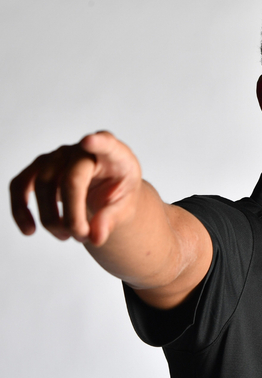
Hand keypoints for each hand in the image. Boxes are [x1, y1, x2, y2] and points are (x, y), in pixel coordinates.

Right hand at [10, 131, 141, 245]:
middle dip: (73, 215)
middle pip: (71, 179)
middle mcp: (83, 150)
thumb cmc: (118, 191)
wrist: (106, 189)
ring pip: (43, 184)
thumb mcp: (126, 206)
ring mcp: (59, 156)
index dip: (98, 143)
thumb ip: (112, 219)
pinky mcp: (39, 167)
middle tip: (82, 237)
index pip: (107, 145)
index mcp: (115, 155)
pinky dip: (20, 210)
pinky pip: (20, 185)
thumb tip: (96, 237)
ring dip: (51, 218)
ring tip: (68, 237)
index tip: (89, 141)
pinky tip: (29, 230)